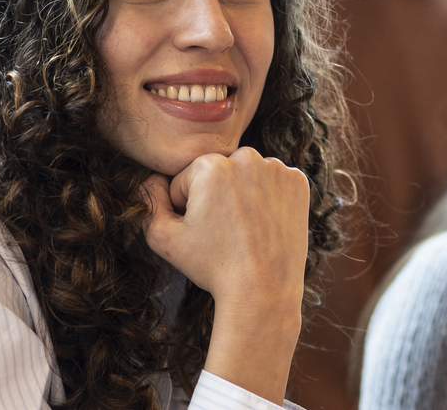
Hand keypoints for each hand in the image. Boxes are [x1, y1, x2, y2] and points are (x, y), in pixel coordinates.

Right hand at [142, 147, 308, 402]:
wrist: (263, 290)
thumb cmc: (212, 266)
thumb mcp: (163, 238)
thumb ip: (148, 202)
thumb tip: (151, 179)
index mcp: (210, 165)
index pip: (187, 179)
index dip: (188, 208)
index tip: (203, 231)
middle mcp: (247, 157)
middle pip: (218, 174)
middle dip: (216, 197)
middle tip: (225, 233)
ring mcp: (278, 168)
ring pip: (247, 177)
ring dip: (243, 196)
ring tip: (246, 230)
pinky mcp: (299, 182)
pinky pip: (273, 184)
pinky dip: (269, 200)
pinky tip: (265, 225)